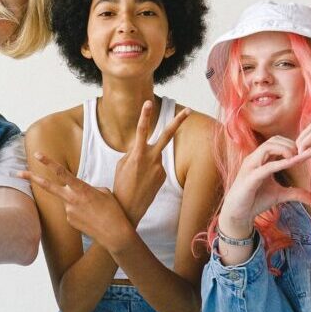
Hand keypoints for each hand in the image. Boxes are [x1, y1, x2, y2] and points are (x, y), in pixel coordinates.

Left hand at [18, 159, 134, 252]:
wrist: (114, 233)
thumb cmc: (113, 210)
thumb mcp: (103, 192)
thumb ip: (87, 188)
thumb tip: (77, 192)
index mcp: (81, 189)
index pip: (62, 172)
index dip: (48, 162)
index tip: (37, 155)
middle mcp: (71, 199)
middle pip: (48, 187)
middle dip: (32, 178)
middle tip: (18, 173)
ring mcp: (68, 211)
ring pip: (68, 200)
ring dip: (77, 202)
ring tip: (94, 210)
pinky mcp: (69, 221)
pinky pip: (71, 211)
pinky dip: (80, 212)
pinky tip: (91, 218)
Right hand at [114, 100, 190, 223]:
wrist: (128, 209)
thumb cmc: (121, 185)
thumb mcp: (122, 165)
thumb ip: (134, 152)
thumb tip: (144, 149)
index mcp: (138, 155)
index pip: (141, 131)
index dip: (144, 115)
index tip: (147, 102)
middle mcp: (152, 159)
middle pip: (167, 136)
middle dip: (178, 122)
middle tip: (189, 110)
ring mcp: (160, 168)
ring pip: (155, 155)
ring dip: (147, 162)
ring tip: (137, 178)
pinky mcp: (163, 176)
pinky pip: (156, 167)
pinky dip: (149, 171)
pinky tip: (143, 183)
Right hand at [218, 136, 310, 237]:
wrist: (238, 214)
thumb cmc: (255, 201)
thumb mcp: (280, 195)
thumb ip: (295, 193)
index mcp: (260, 159)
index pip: (276, 142)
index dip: (292, 144)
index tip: (305, 153)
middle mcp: (254, 159)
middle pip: (273, 140)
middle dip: (290, 144)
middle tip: (303, 154)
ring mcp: (250, 167)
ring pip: (268, 147)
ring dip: (285, 150)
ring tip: (297, 158)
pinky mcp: (250, 178)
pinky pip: (266, 166)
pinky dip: (280, 164)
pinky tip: (291, 164)